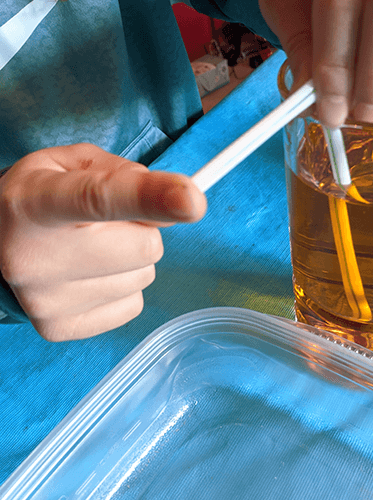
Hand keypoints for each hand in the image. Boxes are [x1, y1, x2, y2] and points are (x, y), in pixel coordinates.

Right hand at [0, 144, 206, 340]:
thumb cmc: (41, 198)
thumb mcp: (74, 164)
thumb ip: (127, 176)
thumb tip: (175, 208)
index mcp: (37, 202)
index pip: (103, 198)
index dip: (152, 198)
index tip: (193, 201)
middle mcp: (36, 257)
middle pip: (145, 247)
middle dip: (143, 231)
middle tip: (110, 225)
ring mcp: (47, 301)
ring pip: (143, 276)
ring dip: (132, 260)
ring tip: (94, 249)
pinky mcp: (61, 328)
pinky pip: (133, 303)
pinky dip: (122, 286)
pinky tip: (91, 274)